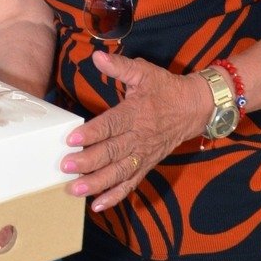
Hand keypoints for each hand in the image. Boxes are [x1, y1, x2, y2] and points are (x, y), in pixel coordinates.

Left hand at [61, 50, 211, 211]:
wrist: (195, 108)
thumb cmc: (166, 89)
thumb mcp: (145, 72)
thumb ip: (120, 66)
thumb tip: (97, 56)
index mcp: (136, 113)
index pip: (111, 125)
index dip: (92, 133)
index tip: (72, 139)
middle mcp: (139, 137)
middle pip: (112, 152)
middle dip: (88, 162)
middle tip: (66, 167)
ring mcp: (143, 154)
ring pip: (119, 172)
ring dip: (97, 183)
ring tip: (75, 189)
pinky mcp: (146, 165)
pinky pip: (131, 184)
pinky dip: (114, 196)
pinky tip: (97, 204)